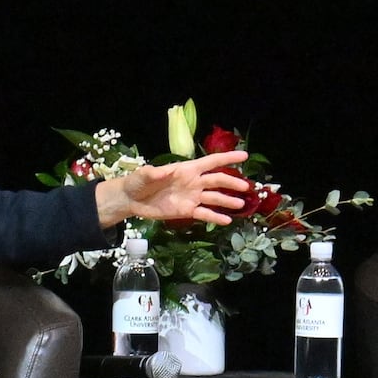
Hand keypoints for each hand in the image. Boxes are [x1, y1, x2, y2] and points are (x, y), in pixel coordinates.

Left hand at [99, 154, 254, 227]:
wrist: (132, 200)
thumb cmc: (138, 182)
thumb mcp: (145, 175)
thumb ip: (155, 173)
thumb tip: (167, 170)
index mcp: (186, 170)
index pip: (211, 162)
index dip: (227, 159)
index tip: (244, 156)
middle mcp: (193, 182)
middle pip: (216, 181)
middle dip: (231, 183)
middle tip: (245, 187)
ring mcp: (191, 197)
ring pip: (213, 198)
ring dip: (227, 201)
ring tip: (240, 205)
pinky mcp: (187, 211)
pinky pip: (204, 214)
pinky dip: (215, 217)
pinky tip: (226, 221)